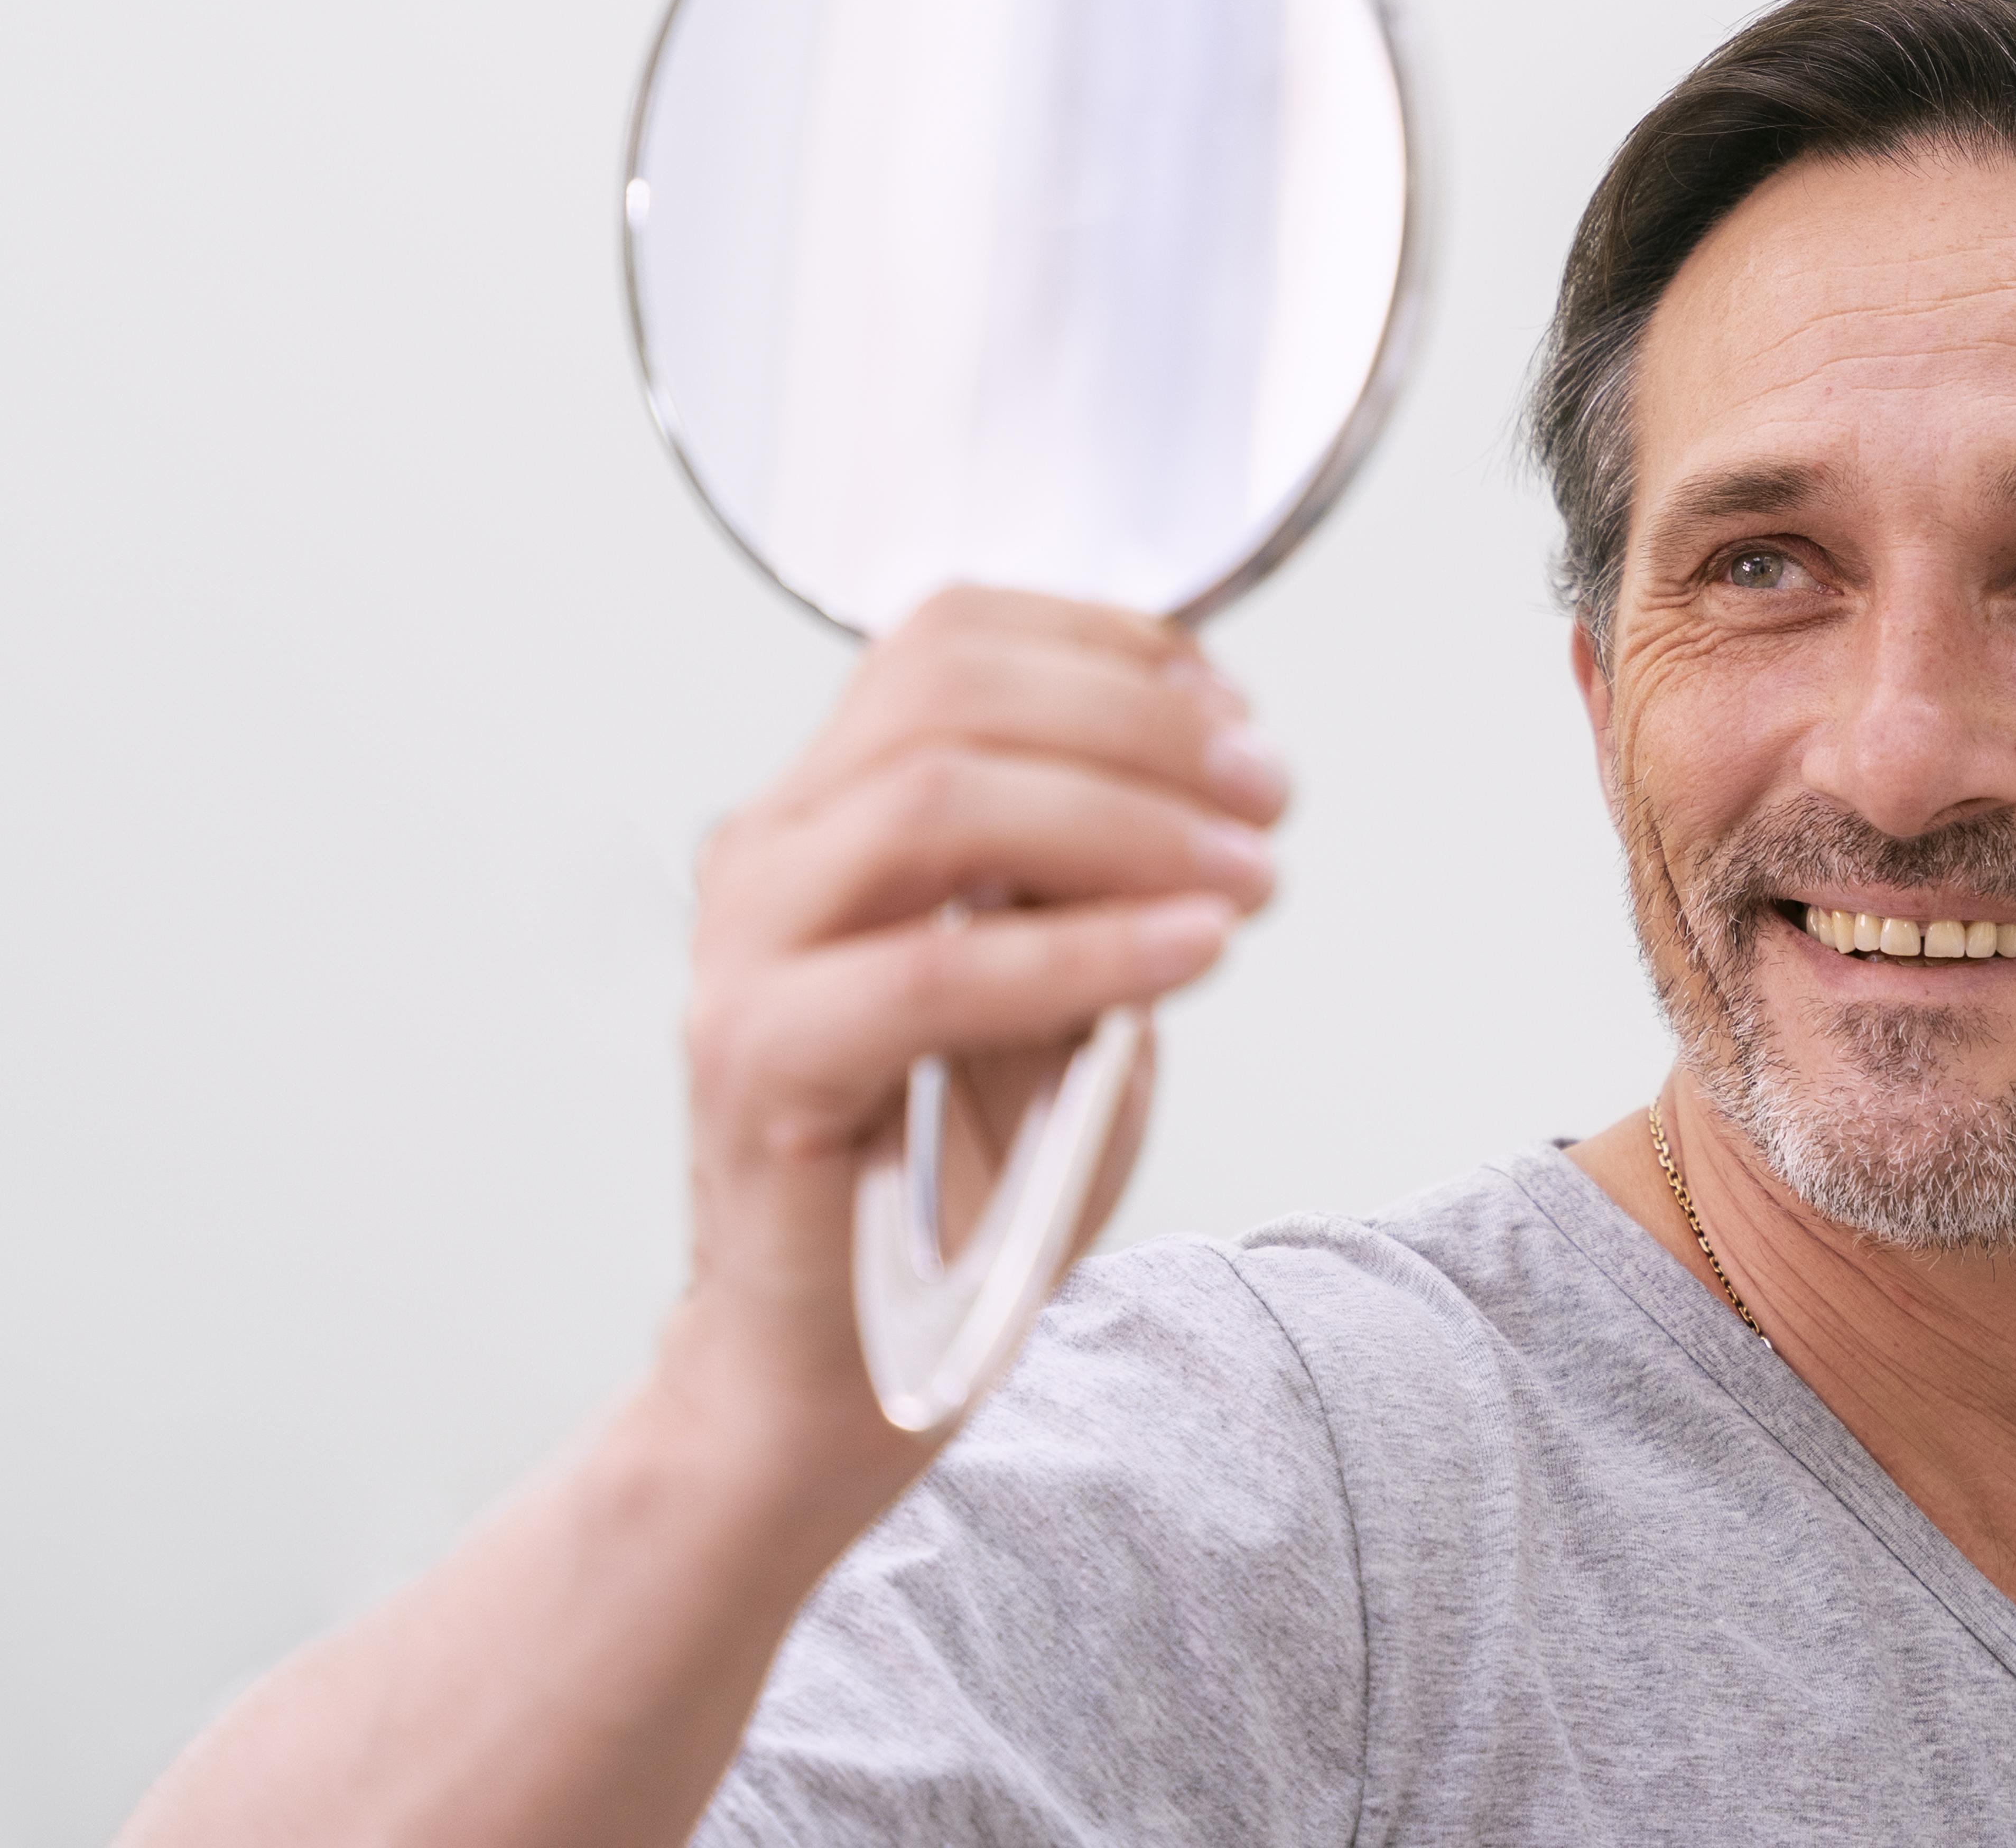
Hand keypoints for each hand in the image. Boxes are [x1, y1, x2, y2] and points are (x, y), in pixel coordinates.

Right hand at [663, 589, 1285, 1502]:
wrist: (833, 1377)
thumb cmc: (953, 1183)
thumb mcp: (1053, 987)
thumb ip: (1095, 873)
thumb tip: (1213, 770)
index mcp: (827, 809)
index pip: (950, 638)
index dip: (1110, 649)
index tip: (1237, 719)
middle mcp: (769, 853)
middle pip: (947, 694)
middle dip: (1139, 725)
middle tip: (1269, 798)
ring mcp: (746, 953)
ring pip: (937, 803)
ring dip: (1126, 823)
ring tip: (1251, 879)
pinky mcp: (759, 1064)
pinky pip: (937, 972)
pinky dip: (1087, 949)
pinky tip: (1192, 954)